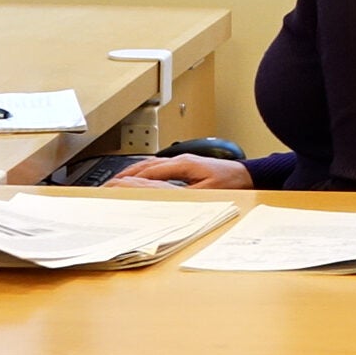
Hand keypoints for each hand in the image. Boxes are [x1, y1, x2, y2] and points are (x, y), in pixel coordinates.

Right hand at [104, 152, 252, 189]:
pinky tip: (141, 177)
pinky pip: (159, 166)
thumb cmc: (230, 184)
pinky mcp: (185, 165)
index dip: (131, 179)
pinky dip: (146, 171)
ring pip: (151, 163)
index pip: (150, 171)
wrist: (247, 176)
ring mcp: (182, 161)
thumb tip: (160, 195)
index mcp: (183, 165)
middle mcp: (180, 159)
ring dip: (134, 171)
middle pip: (147, 164)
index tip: (116, 185)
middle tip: (109, 183)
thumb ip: (182, 193)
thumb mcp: (205, 193)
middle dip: (126, 173)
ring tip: (118, 179)